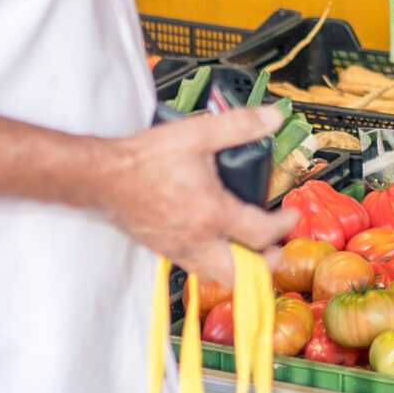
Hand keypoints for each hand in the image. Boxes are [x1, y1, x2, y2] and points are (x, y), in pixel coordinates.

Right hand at [97, 106, 296, 282]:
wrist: (101, 176)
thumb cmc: (144, 159)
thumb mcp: (196, 134)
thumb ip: (238, 126)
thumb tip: (273, 117)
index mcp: (211, 213)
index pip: (260, 233)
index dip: (284, 226)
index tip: (292, 215)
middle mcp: (197, 239)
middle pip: (241, 273)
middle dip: (266, 264)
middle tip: (277, 248)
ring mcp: (178, 249)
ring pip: (217, 275)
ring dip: (240, 268)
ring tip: (252, 250)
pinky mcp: (164, 249)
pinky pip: (195, 267)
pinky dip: (213, 262)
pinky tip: (216, 243)